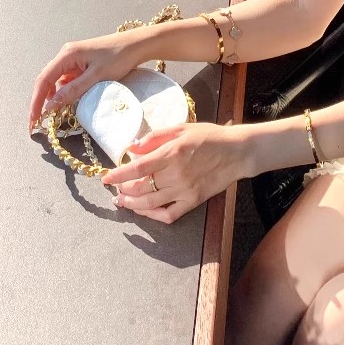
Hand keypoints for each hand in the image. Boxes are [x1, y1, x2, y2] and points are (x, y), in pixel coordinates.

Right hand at [28, 30, 150, 131]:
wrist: (137, 45)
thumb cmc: (119, 57)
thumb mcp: (97, 77)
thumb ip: (73, 90)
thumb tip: (50, 105)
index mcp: (67, 54)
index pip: (44, 80)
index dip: (36, 102)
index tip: (33, 120)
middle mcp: (66, 55)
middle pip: (47, 80)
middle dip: (43, 101)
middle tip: (39, 123)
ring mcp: (74, 59)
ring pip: (58, 81)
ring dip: (57, 97)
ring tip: (57, 113)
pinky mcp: (82, 64)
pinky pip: (69, 80)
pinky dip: (68, 91)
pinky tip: (73, 100)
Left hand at [102, 122, 251, 223]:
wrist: (237, 152)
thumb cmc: (210, 136)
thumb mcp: (182, 128)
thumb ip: (155, 137)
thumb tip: (132, 147)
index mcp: (172, 153)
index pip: (138, 168)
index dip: (118, 175)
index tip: (106, 178)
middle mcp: (176, 174)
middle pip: (141, 187)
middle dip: (123, 188)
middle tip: (115, 187)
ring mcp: (184, 191)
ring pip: (150, 204)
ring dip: (132, 204)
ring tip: (122, 200)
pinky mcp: (193, 201)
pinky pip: (168, 215)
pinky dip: (152, 216)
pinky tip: (144, 211)